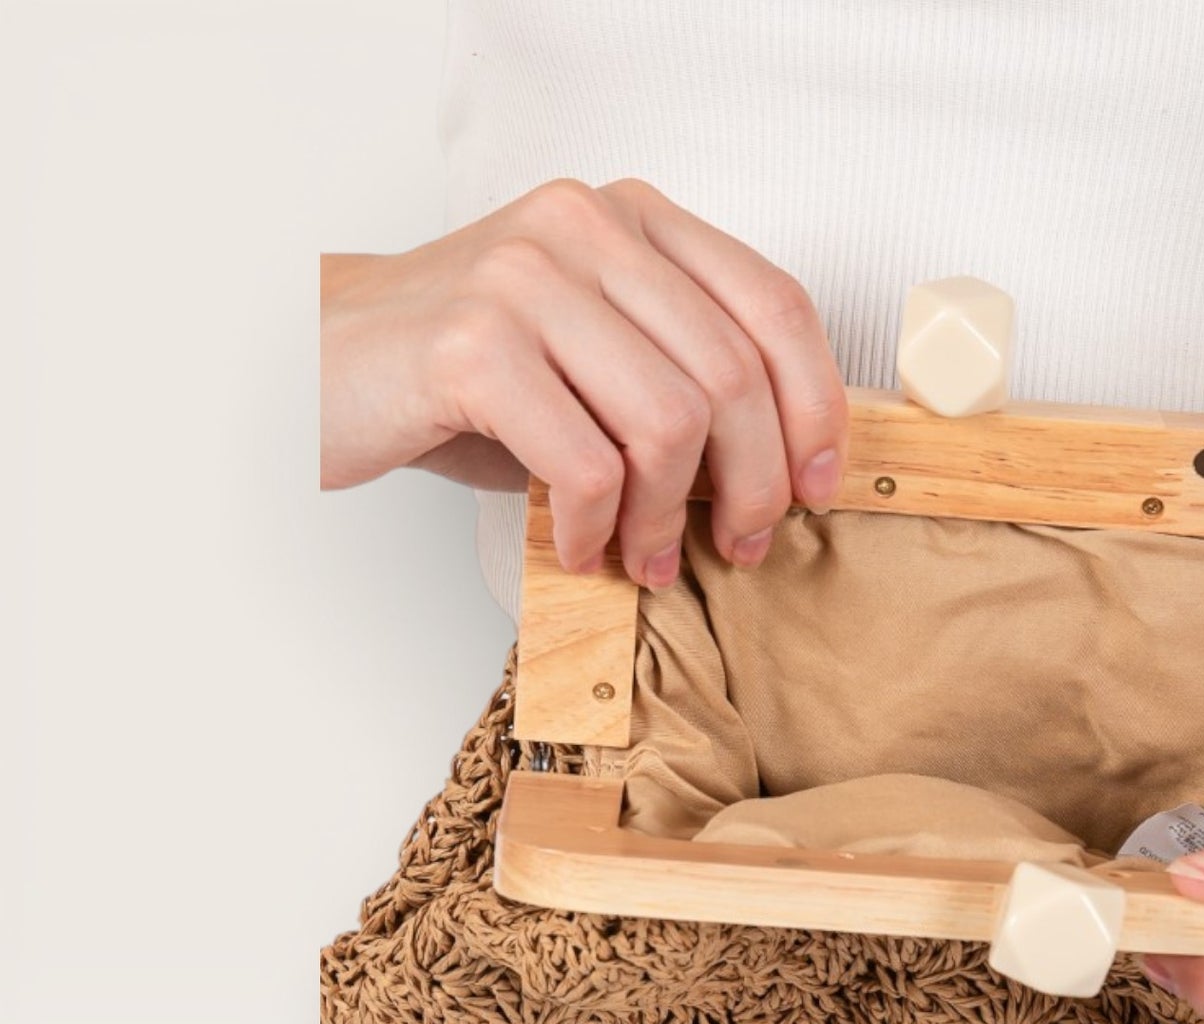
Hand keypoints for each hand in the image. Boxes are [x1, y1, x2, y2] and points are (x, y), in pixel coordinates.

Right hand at [320, 178, 848, 583]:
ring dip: (670, 519)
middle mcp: (586, 227)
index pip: (774, 304)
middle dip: (753, 487)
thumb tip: (783, 469)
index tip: (818, 485)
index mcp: (632, 219)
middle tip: (739, 547)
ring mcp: (526, 278)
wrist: (320, 365)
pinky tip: (584, 545)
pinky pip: (589, 463)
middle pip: (734, 375)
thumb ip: (682, 376)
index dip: (816, 407)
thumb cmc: (468, 378)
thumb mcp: (594, 356)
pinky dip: (600, 526)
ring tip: (648, 558)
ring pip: (671, 422)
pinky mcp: (473, 344)